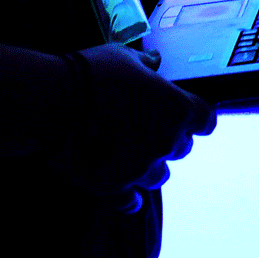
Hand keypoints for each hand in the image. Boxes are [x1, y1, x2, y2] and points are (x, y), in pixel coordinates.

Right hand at [47, 43, 213, 199]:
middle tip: (148, 129)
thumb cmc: (93, 74)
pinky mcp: (114, 187)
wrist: (52, 103)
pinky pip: (130, 201)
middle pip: (182, 148)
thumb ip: (145, 62)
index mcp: (176, 108)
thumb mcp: (124, 57)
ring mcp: (141, 168)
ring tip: (132, 155)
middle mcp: (165, 142)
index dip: (199, 119)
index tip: (192, 118)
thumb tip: (155, 60)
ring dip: (151, 166)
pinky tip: (127, 195)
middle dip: (170, 139)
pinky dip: (130, 198)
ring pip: (160, 176)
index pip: (206, 120)